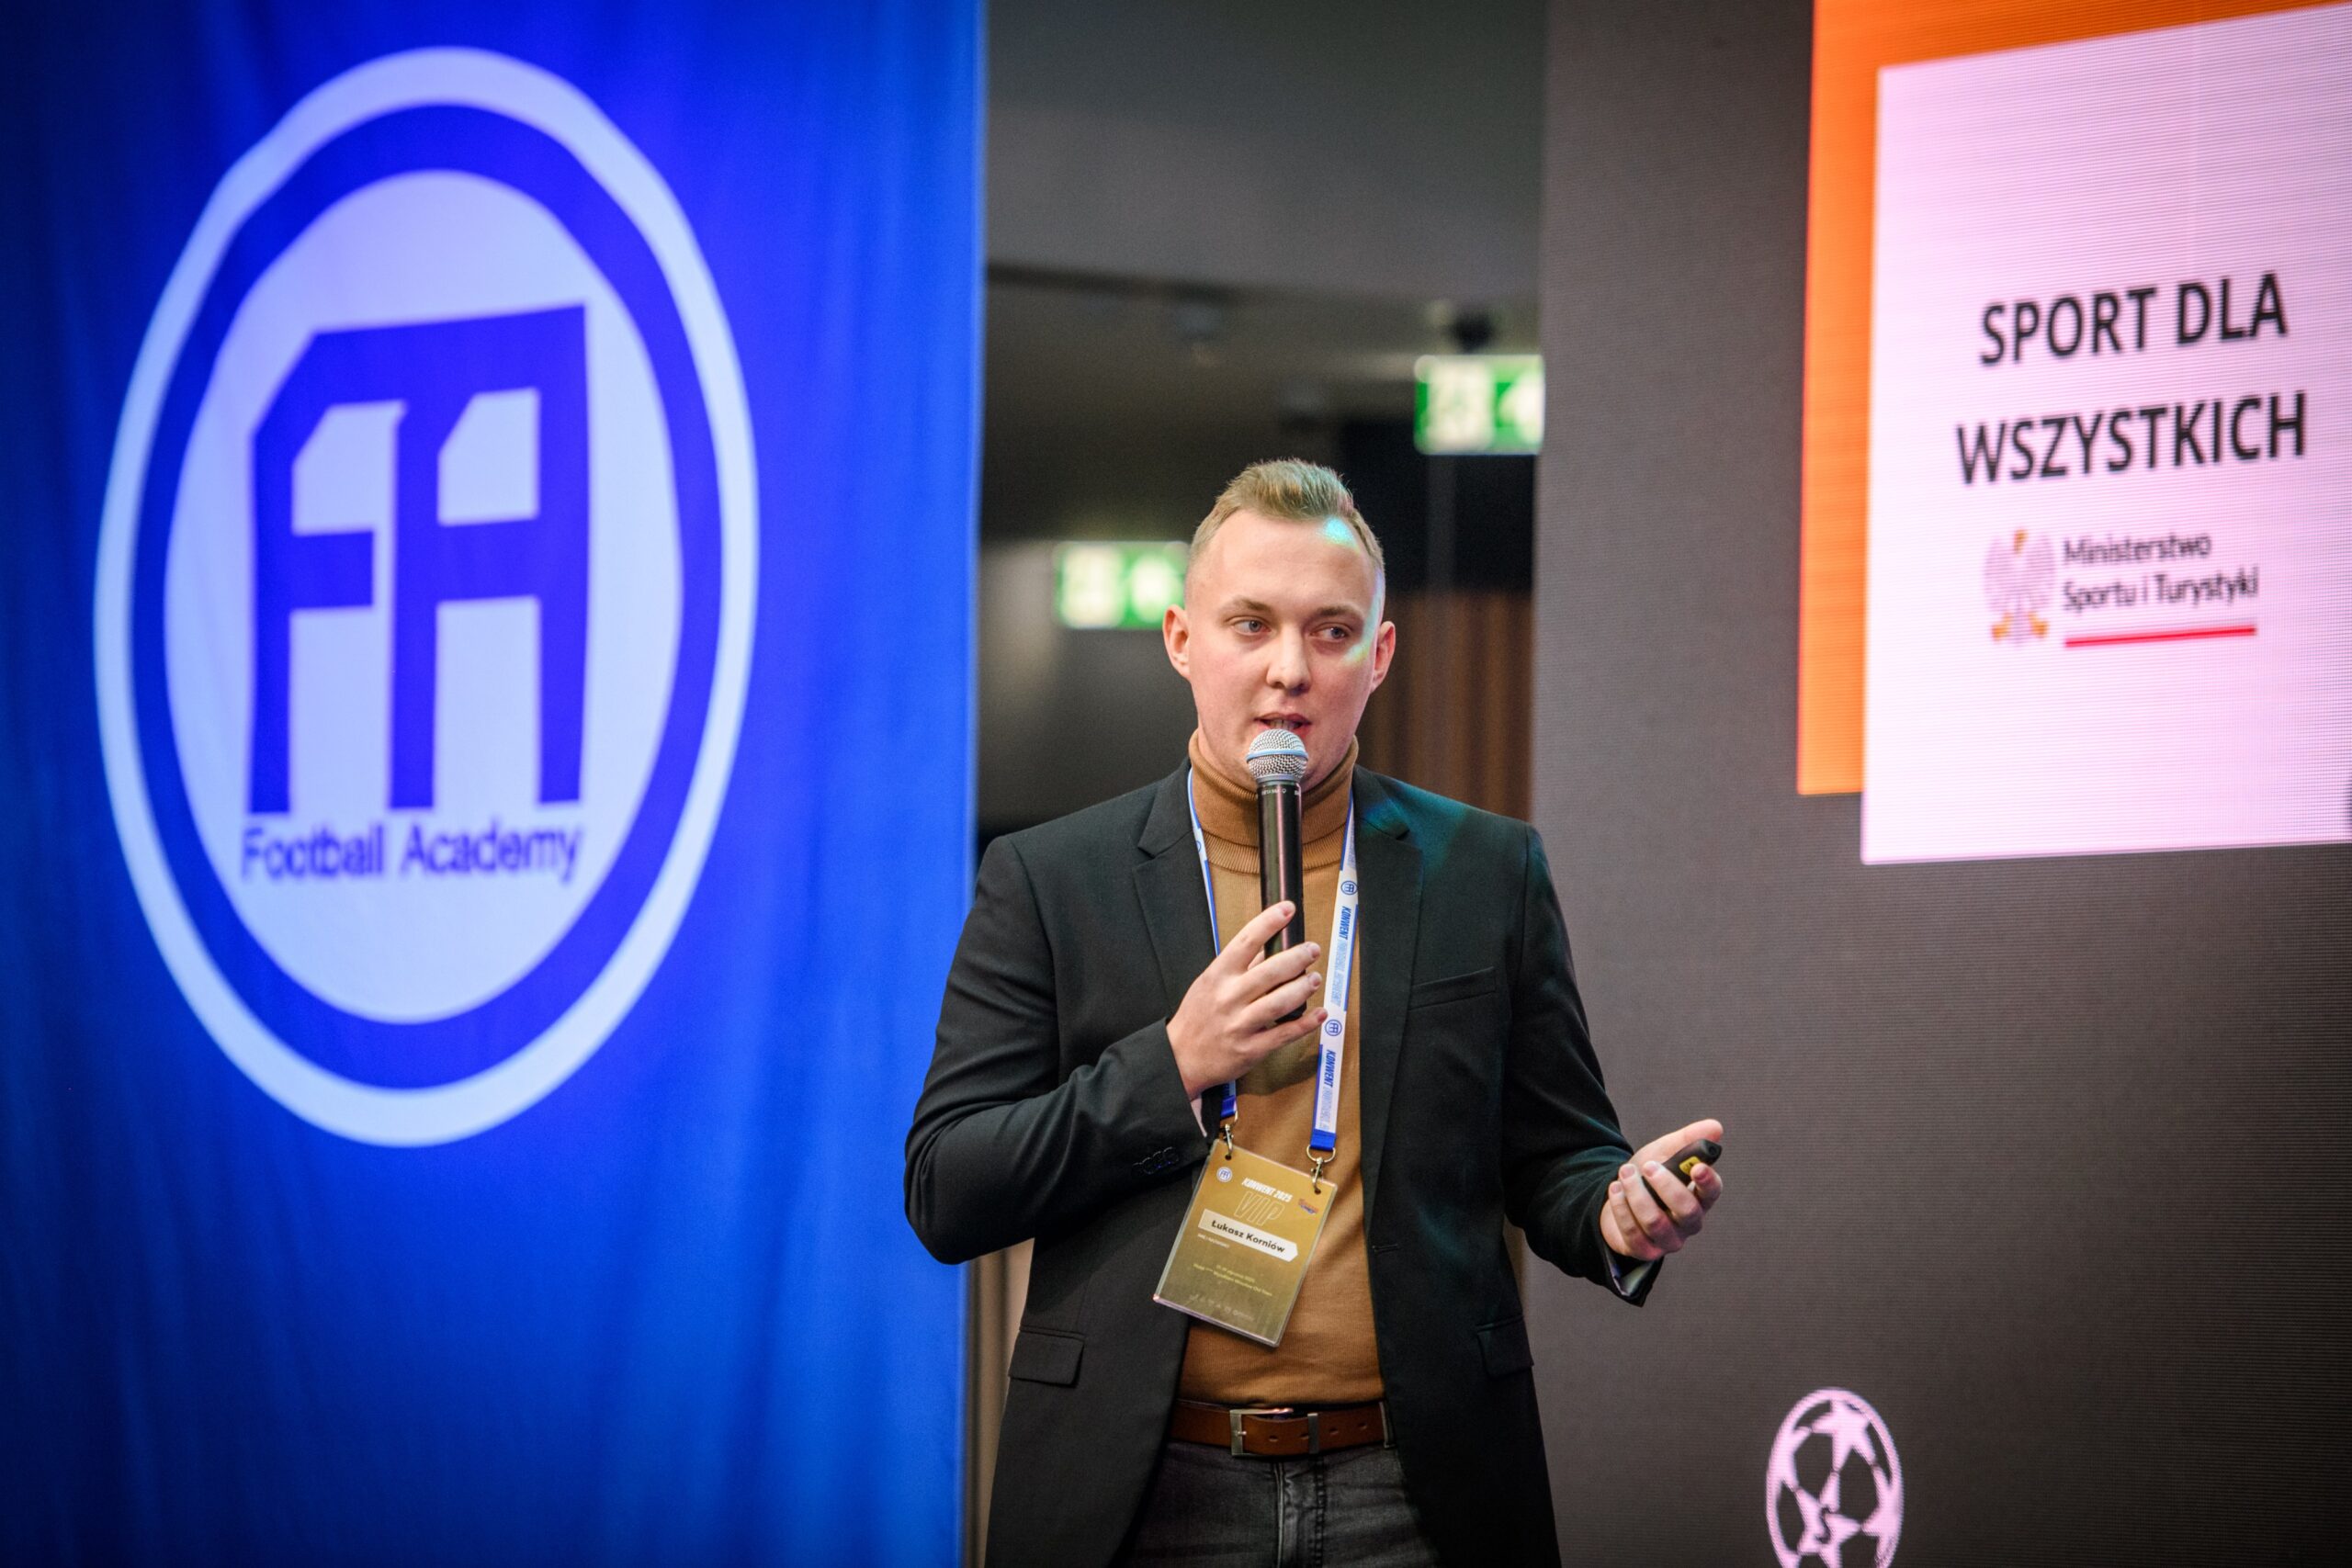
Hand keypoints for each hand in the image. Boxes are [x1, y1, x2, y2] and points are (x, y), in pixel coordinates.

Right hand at [1167, 902, 1327, 1098]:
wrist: (1181, 1057)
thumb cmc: (1197, 1017)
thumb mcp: (1209, 983)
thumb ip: (1240, 965)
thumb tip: (1268, 944)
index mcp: (1218, 976)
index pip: (1245, 941)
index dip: (1268, 923)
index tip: (1287, 909)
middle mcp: (1229, 998)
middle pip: (1269, 972)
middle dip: (1297, 958)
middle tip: (1312, 950)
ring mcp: (1240, 1024)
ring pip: (1279, 1002)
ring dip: (1302, 988)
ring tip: (1314, 979)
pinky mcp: (1251, 1048)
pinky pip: (1284, 1034)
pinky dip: (1306, 1023)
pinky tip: (1319, 1013)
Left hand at [1600, 1118, 1724, 1261]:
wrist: (1618, 1198)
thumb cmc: (1648, 1178)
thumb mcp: (1664, 1152)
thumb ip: (1687, 1140)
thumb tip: (1715, 1127)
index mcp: (1699, 1197)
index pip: (1713, 1193)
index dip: (1708, 1181)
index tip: (1697, 1166)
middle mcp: (1688, 1223)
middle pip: (1687, 1211)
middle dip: (1666, 1186)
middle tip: (1648, 1166)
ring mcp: (1668, 1239)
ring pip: (1656, 1222)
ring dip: (1637, 1194)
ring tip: (1624, 1172)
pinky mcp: (1645, 1250)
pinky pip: (1633, 1233)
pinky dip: (1621, 1208)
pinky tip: (1615, 1189)